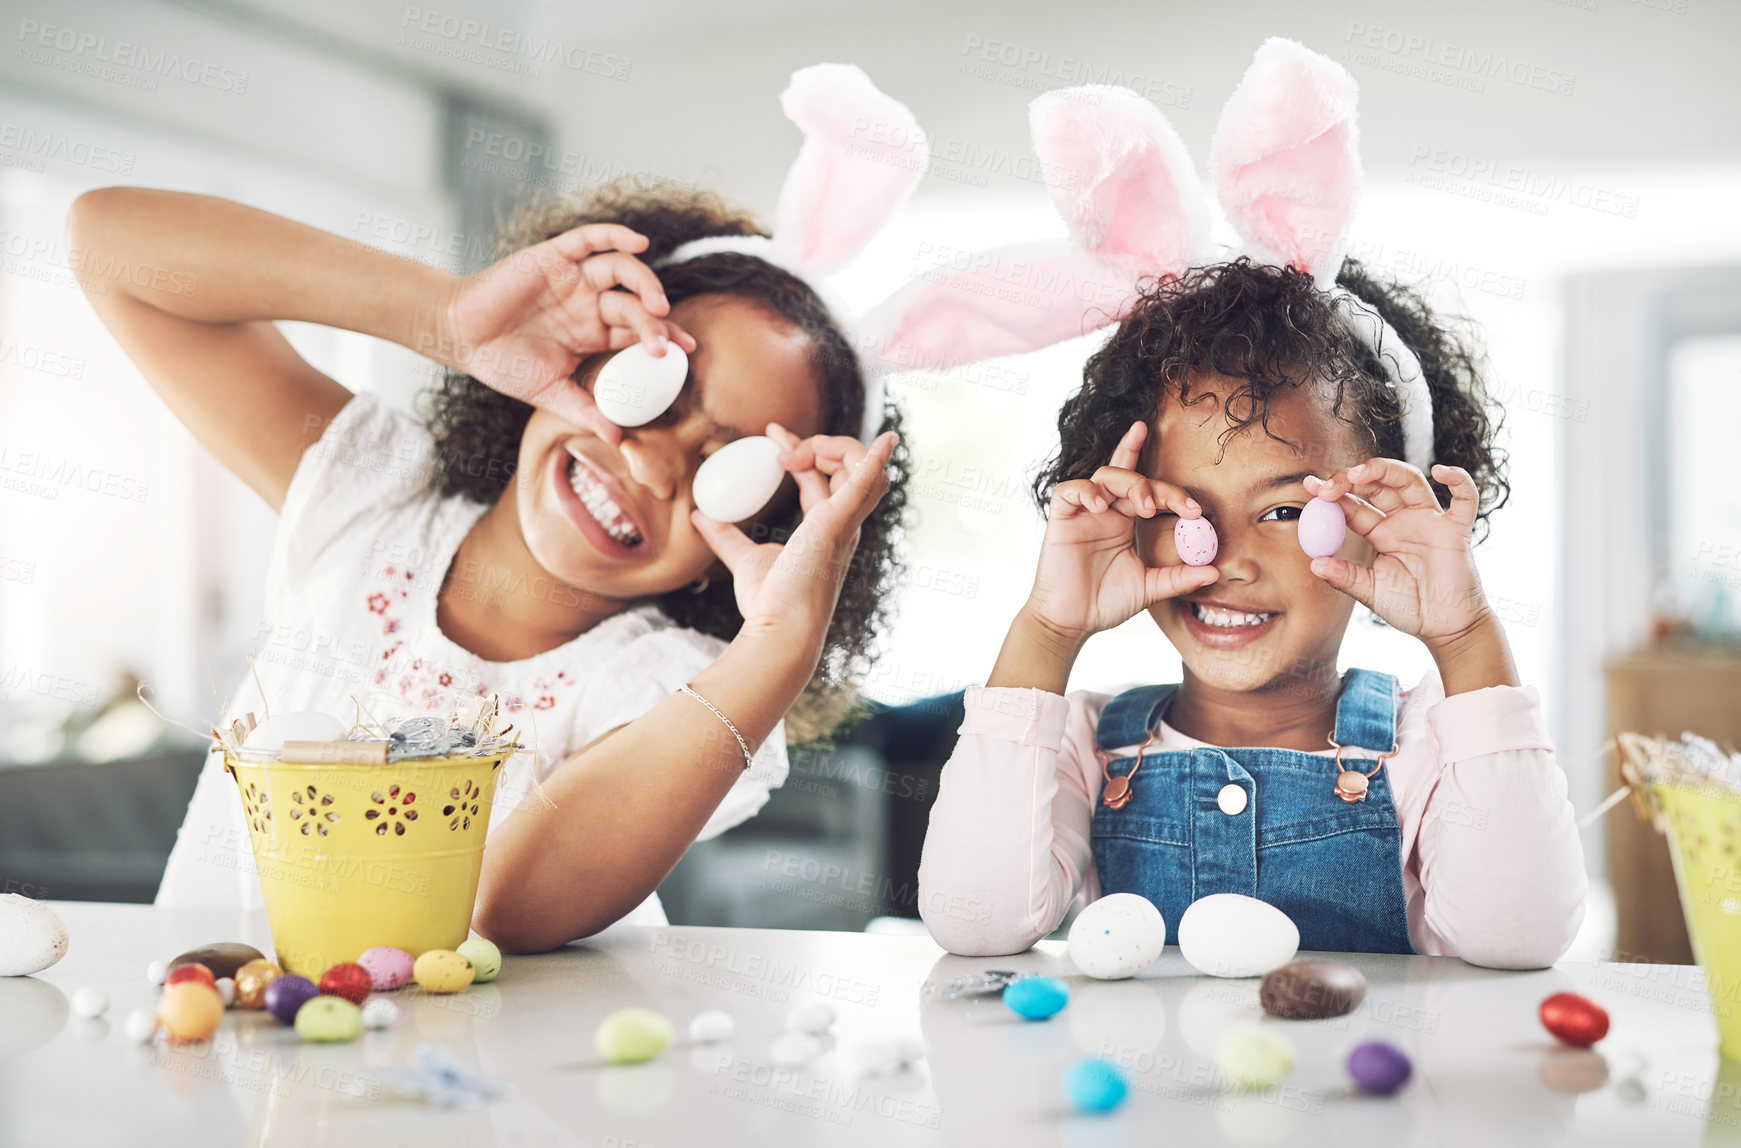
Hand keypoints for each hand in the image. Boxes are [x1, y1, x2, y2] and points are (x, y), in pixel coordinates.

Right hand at [435, 223, 697, 441]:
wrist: (461, 337)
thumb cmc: (502, 364)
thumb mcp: (549, 393)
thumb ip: (585, 411)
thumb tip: (617, 438)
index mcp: (593, 332)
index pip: (638, 331)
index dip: (664, 338)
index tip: (686, 352)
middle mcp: (589, 302)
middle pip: (636, 304)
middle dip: (656, 323)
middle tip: (667, 343)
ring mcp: (574, 277)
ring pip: (621, 269)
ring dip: (645, 283)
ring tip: (657, 306)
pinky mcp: (554, 256)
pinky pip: (590, 239)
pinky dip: (616, 235)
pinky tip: (640, 243)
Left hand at [690, 424, 896, 644]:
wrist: (780, 630)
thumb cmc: (770, 605)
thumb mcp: (744, 560)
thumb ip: (725, 537)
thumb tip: (699, 516)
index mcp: (828, 529)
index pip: (823, 478)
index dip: (803, 450)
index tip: (771, 434)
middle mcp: (844, 524)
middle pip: (848, 467)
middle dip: (819, 443)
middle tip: (777, 447)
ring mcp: (845, 523)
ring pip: (861, 467)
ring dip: (834, 445)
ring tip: (791, 449)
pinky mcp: (838, 522)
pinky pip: (866, 484)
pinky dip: (877, 459)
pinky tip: (887, 439)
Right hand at [1023, 420, 1218, 644]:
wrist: (1071, 623)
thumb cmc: (1104, 603)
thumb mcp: (1149, 588)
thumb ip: (1178, 578)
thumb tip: (1215, 572)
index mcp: (1125, 521)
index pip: (1148, 490)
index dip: (1172, 492)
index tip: (1196, 510)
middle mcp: (1105, 511)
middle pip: (1128, 475)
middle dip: (1153, 483)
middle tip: (1176, 503)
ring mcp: (1082, 513)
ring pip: (1104, 475)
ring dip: (1128, 483)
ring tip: (1143, 507)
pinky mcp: (1061, 519)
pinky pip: (1069, 490)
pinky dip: (1086, 491)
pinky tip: (1100, 505)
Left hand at [1304, 460, 1492, 644]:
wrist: (1444, 627)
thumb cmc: (1410, 608)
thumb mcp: (1370, 592)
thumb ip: (1345, 577)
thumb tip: (1314, 563)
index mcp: (1380, 533)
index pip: (1353, 505)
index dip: (1332, 494)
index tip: (1309, 486)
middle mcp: (1403, 521)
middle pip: (1378, 486)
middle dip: (1352, 479)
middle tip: (1329, 485)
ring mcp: (1430, 522)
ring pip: (1410, 482)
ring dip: (1385, 471)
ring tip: (1359, 473)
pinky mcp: (1456, 530)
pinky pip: (1465, 500)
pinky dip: (1459, 481)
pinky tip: (1442, 471)